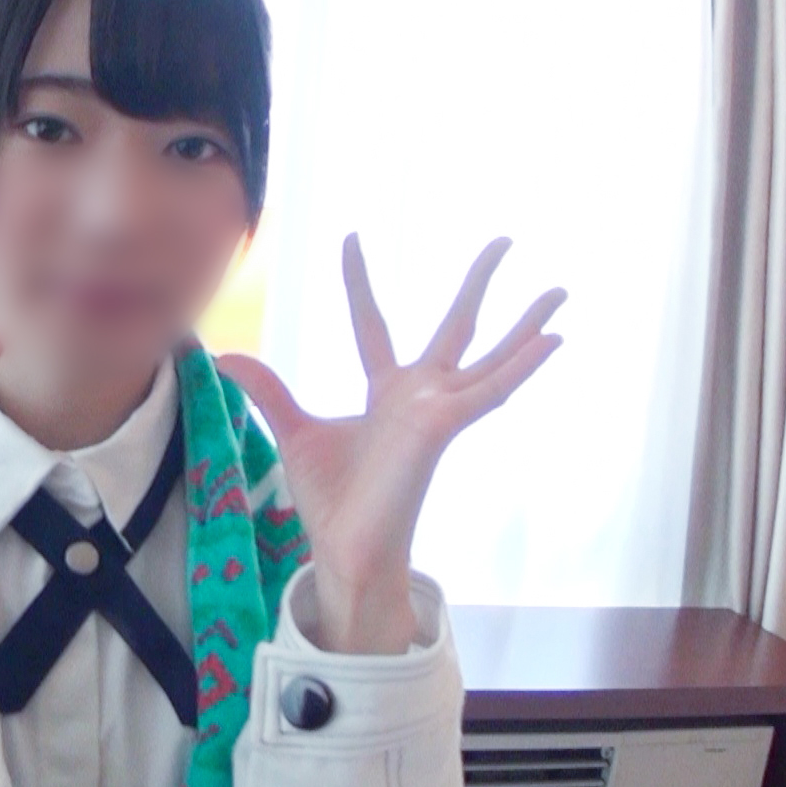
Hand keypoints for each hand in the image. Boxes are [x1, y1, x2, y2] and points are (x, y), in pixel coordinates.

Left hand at [216, 235, 564, 653]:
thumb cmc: (332, 500)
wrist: (345, 546)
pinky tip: (554, 339)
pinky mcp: (445, 426)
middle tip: (504, 240)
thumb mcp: (294, 432)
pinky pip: (493, 389)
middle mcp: (420, 395)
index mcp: (385, 393)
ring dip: (527, 323)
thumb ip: (270, 392)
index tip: (352, 240)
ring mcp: (439, 409)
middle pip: (457, 325)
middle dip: (479, 283)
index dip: (358, 283)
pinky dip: (523, 364)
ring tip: (560, 290)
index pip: (372, 324)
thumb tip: (225, 356)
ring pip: (491, 354)